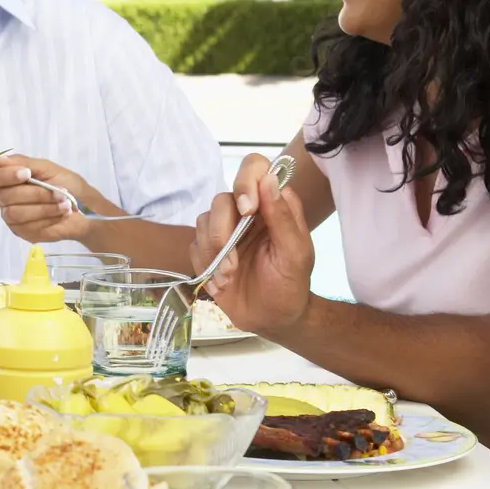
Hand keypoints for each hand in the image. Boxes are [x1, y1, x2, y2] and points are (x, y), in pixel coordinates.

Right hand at [0, 154, 105, 243]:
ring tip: (65, 203)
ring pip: (15, 213)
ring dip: (43, 207)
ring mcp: (11, 218)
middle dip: (34, 193)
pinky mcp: (22, 232)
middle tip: (59, 191)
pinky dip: (48, 217)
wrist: (84, 206)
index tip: (27, 174)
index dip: (3, 176)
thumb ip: (22, 162)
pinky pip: (28, 226)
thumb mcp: (46, 167)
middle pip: (3, 197)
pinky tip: (62, 213)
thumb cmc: (65, 183)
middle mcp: (4, 199)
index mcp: (6, 179)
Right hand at [191, 153, 315, 334]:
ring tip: (229, 276)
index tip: (247, 210)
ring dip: (214, 252)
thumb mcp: (295, 253)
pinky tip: (221, 282)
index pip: (254, 168)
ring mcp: (225, 230)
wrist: (272, 319)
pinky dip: (205, 264)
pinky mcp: (208, 249)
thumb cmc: (290, 285)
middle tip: (233, 263)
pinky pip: (194, 244)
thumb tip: (269, 179)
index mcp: (272, 204)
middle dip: (223, 232)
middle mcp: (247, 212)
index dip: (246, 182)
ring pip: (203, 220)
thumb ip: (283, 216)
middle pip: (221, 199)